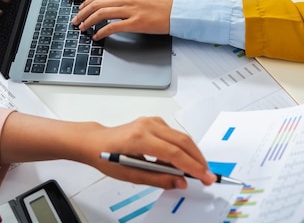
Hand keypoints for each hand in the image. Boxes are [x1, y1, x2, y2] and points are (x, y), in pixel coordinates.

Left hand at [71, 0, 172, 39]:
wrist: (174, 12)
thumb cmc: (159, 7)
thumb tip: (109, 5)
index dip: (87, 2)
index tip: (81, 9)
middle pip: (97, 3)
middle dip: (83, 12)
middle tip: (76, 20)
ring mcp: (130, 11)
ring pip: (101, 13)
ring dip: (88, 21)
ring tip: (82, 28)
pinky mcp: (135, 23)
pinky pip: (112, 27)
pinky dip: (101, 32)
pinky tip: (97, 36)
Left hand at [84, 117, 216, 188]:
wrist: (96, 142)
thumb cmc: (107, 156)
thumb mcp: (130, 175)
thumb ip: (157, 179)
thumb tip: (179, 182)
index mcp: (139, 138)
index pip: (173, 153)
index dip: (192, 167)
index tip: (205, 177)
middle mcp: (147, 126)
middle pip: (182, 141)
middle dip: (198, 159)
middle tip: (207, 175)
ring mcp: (151, 121)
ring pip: (181, 136)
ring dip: (192, 153)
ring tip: (197, 170)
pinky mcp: (154, 122)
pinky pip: (174, 134)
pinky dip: (182, 148)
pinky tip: (181, 160)